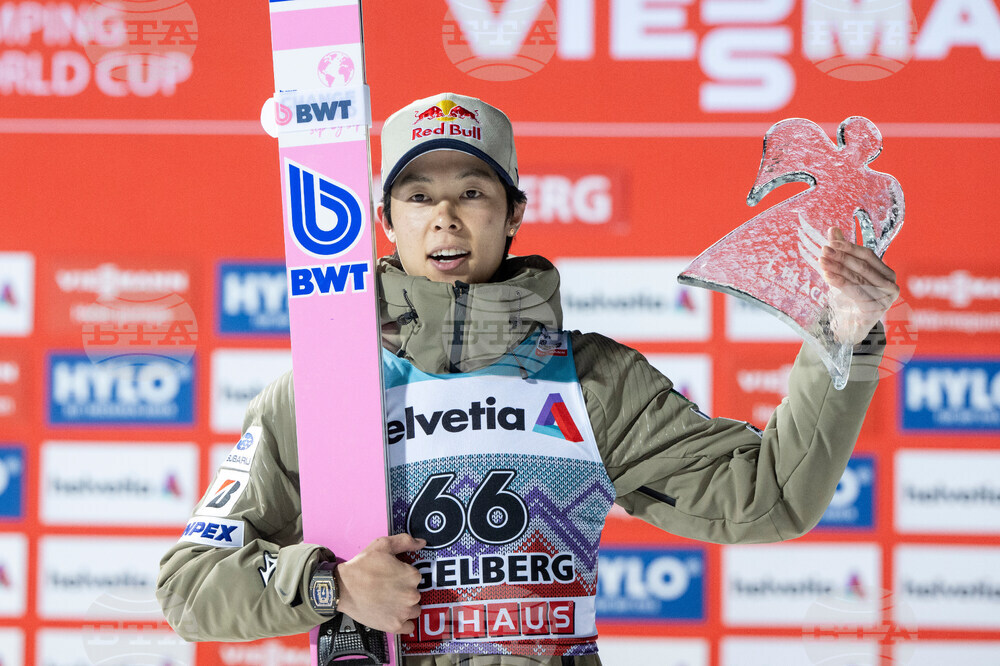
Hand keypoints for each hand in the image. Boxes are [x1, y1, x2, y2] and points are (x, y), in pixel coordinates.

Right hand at [334, 533, 425, 633]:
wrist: (342, 588)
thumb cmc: (362, 566)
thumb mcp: (382, 545)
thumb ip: (405, 541)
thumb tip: (422, 543)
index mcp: (412, 575)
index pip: (415, 576)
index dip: (403, 575)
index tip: (391, 576)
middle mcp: (412, 595)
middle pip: (415, 593)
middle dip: (404, 591)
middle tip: (387, 588)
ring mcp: (403, 612)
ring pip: (414, 610)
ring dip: (405, 607)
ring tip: (388, 601)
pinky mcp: (395, 626)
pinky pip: (409, 627)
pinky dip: (403, 622)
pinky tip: (392, 614)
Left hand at [819, 227, 899, 344]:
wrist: (851, 327)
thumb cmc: (850, 298)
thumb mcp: (846, 273)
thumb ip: (842, 253)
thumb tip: (833, 229)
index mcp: (887, 273)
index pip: (868, 255)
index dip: (849, 248)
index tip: (831, 242)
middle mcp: (891, 285)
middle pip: (862, 267)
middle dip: (841, 257)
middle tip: (823, 251)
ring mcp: (885, 299)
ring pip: (857, 279)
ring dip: (837, 269)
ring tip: (821, 262)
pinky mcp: (875, 311)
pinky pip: (855, 293)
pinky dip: (840, 283)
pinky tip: (827, 276)